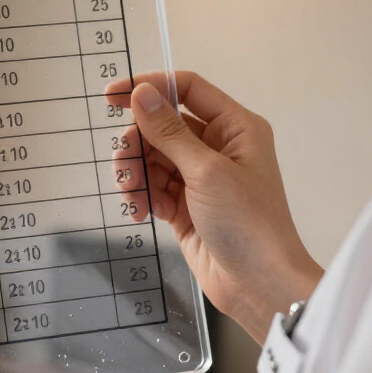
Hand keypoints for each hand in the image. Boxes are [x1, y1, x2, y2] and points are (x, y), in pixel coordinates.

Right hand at [107, 73, 322, 343]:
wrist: (258, 285)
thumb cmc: (249, 224)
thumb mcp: (206, 171)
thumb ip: (169, 131)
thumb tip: (141, 93)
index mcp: (235, 128)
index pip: (187, 89)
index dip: (150, 87)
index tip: (112, 96)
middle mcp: (219, 147)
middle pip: (162, 126)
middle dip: (137, 143)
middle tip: (124, 163)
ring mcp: (201, 177)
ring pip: (153, 157)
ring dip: (136, 173)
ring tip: (132, 194)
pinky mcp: (186, 204)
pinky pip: (153, 186)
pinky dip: (142, 196)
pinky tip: (142, 213)